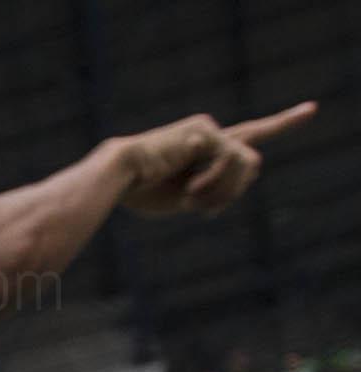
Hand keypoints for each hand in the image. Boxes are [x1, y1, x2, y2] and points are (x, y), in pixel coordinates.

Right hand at [111, 102, 316, 216]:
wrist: (115, 178)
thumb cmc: (140, 191)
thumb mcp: (187, 197)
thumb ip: (217, 188)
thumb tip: (244, 179)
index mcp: (205, 148)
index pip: (251, 134)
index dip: (283, 122)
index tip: (311, 109)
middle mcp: (211, 133)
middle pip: (251, 165)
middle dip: (232, 192)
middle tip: (199, 207)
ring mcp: (210, 129)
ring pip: (247, 164)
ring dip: (223, 190)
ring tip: (190, 198)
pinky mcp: (207, 132)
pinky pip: (231, 162)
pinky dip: (213, 184)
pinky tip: (188, 189)